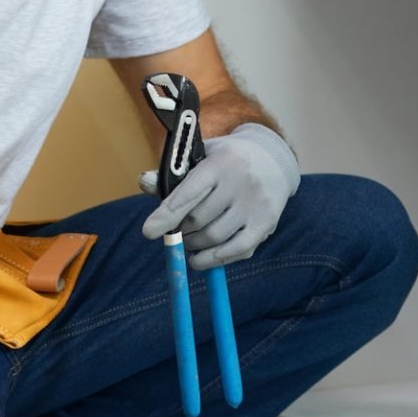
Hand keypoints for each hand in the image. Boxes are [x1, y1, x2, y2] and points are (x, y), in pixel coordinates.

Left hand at [140, 123, 300, 270]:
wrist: (274, 159)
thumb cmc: (227, 159)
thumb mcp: (201, 156)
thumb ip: (172, 173)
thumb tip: (144, 182)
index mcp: (221, 162)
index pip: (189, 192)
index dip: (167, 214)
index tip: (149, 231)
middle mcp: (241, 182)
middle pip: (198, 219)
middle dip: (179, 229)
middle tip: (174, 231)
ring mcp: (256, 205)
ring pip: (214, 237)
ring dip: (192, 245)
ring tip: (187, 241)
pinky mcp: (266, 224)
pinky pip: (236, 250)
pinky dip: (213, 260)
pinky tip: (199, 259)